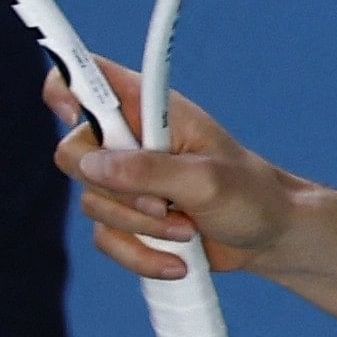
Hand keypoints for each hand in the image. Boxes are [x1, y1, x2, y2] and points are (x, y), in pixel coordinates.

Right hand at [47, 54, 298, 280]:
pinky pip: (106, 238)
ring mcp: (125, 180)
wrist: (269, 237)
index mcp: (151, 108)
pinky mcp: (126, 216)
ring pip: (91, 203)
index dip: (66, 86)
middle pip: (74, 153)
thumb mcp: (206, 180)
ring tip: (189, 226)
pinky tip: (177, 258)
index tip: (73, 114)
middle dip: (118, 191)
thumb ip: (149, 170)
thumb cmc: (251, 194)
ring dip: (143, 227)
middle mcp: (131, 139)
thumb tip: (90, 166)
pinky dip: (140, 254)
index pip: (87, 78)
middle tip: (164, 202)